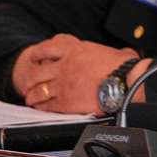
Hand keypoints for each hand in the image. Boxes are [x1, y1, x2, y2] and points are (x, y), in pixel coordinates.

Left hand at [12, 34, 137, 113]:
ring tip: (31, 98)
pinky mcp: (66, 101)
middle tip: (29, 82)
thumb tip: (127, 54)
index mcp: (75, 50)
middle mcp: (64, 66)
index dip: (38, 54)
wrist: (125, 83)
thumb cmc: (125, 68)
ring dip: (32, 95)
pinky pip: (47, 105)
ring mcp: (63, 84)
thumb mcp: (117, 52)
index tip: (35, 58)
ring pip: (38, 90)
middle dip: (31, 78)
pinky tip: (41, 108)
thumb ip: (114, 52)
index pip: (46, 49)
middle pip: (37, 71)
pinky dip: (42, 107)